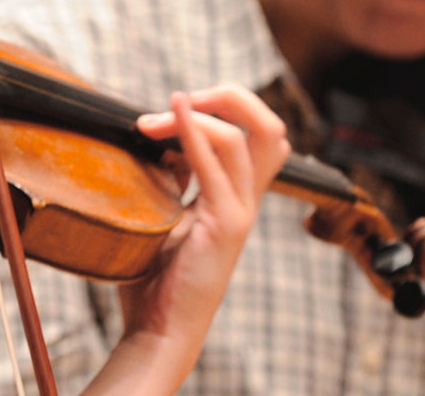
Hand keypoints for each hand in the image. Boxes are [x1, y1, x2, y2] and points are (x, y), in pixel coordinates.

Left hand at [83, 86, 288, 394]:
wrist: (158, 328)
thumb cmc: (156, 272)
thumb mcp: (165, 209)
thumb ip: (174, 174)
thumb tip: (160, 135)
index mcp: (234, 192)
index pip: (253, 132)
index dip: (219, 106)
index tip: (167, 109)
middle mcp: (245, 198)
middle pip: (268, 127)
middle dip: (229, 97)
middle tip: (180, 98)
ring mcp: (241, 211)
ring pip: (251, 137)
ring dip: (204, 111)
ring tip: (164, 111)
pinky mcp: (226, 226)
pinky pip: (216, 166)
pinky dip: (195, 130)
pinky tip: (175, 111)